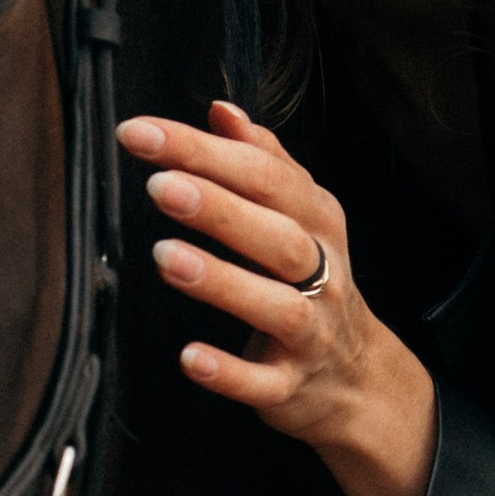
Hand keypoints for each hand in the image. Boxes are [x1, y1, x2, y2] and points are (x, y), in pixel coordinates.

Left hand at [116, 101, 438, 495]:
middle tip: (158, 185)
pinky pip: (263, 381)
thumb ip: (262, 161)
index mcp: (317, 219)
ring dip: (222, 281)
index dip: (200, 150)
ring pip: (276, 304)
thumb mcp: (299, 214)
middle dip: (218, 207)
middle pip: (277, 233)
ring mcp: (310, 330)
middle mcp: (322, 271)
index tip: (138, 133)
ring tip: (165, 257)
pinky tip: (189, 357)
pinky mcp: (290, 386)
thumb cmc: (312, 281)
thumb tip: (221, 109)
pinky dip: (228, 371)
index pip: (262, 174)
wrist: (355, 378)